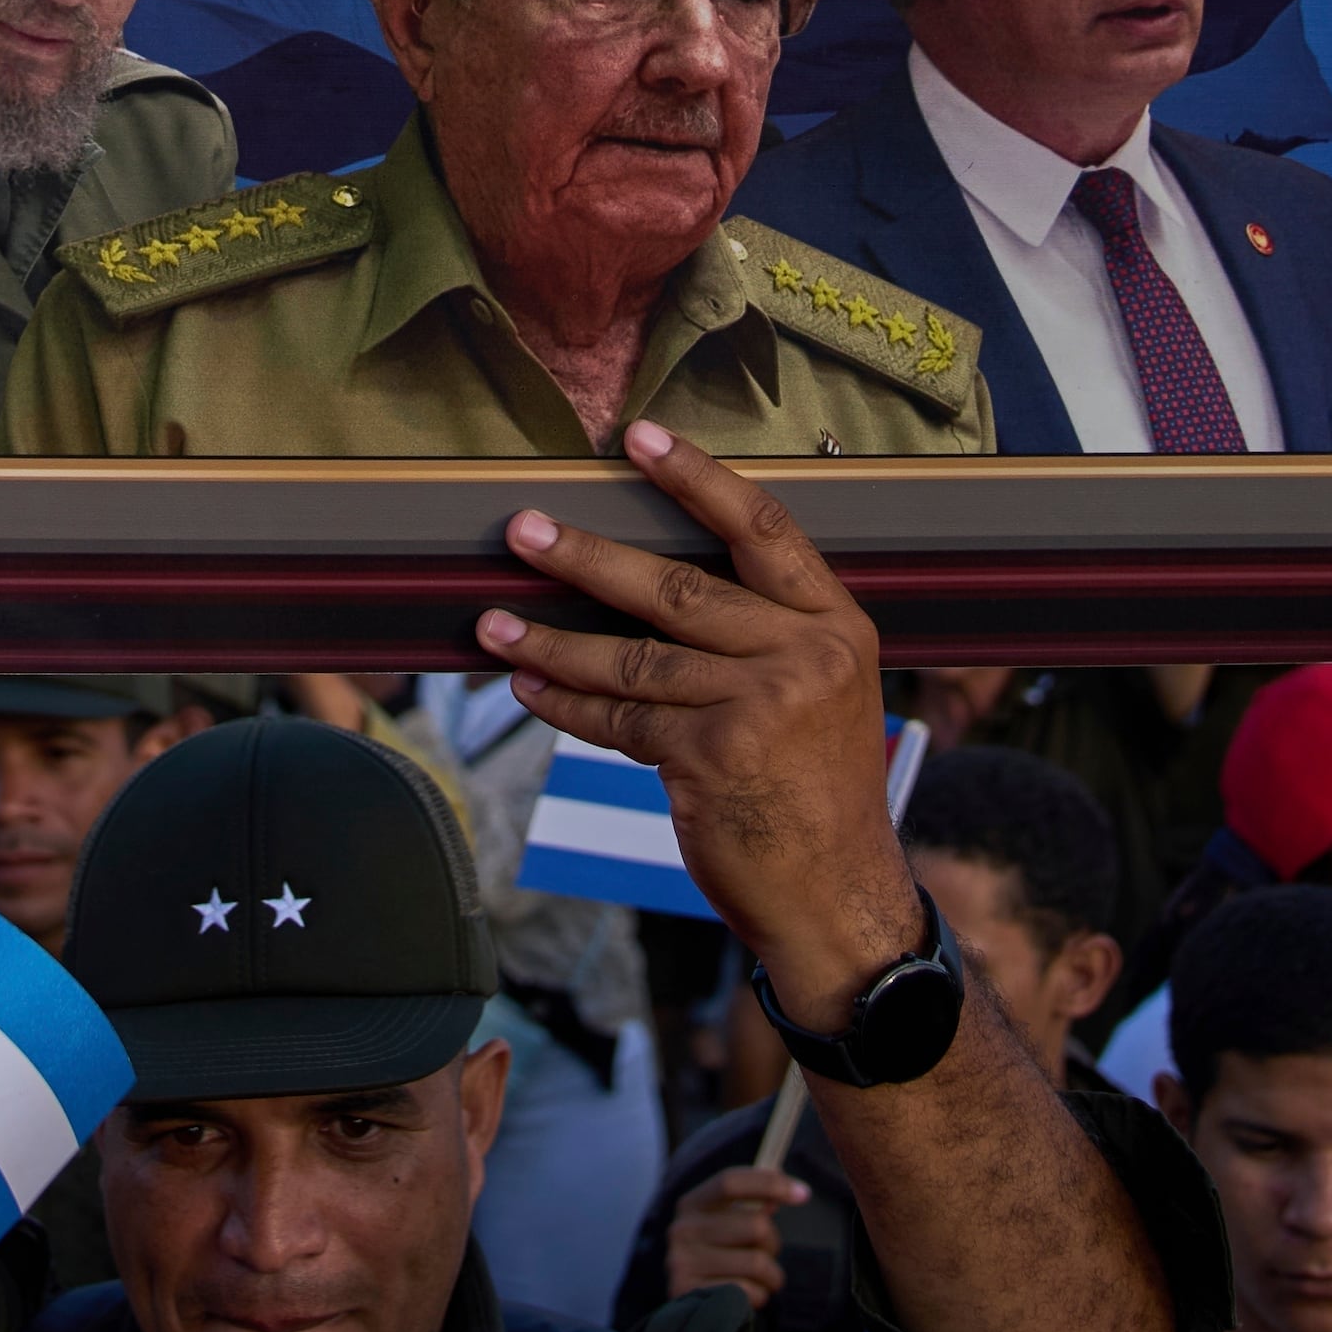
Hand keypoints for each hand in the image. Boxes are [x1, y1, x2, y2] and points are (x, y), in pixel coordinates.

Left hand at [480, 423, 912, 1027]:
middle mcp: (805, 654)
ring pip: (634, 657)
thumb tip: (647, 584)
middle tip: (521, 530)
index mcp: (836, 624)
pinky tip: (528, 687)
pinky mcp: (713, 757)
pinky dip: (567, 703)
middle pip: (678, 587)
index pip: (762, 528)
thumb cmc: (817, 792)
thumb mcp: (824, 696)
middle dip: (587, 557)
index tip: (638, 435)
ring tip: (491, 626)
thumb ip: (763, 637)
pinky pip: (620, 719)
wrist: (841, 896)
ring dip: (551, 642)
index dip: (696, 477)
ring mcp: (761, 706)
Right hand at [663, 1164, 806, 1307]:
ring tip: (760, 1279)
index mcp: (691, 1204)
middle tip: (766, 1253)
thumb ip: (756, 1206)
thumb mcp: (731, 1225)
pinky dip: (759, 1295)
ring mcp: (683, 1264)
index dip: (770, 1183)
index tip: (804, 1193)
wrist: (694, 1306)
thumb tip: (791, 1190)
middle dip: (773, 1242)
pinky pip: (750, 1292)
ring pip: (758, 1263)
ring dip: (771, 1274)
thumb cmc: (722, 1256)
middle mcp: (682, 1230)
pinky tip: (746, 1295)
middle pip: (756, 1225)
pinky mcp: (694, 1296)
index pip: (731, 1182)